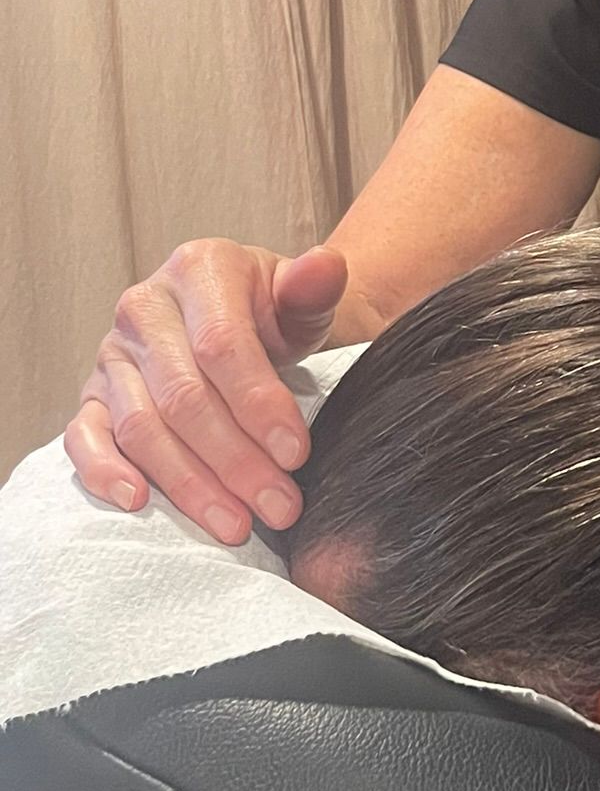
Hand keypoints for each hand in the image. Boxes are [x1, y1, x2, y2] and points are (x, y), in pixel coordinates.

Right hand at [63, 241, 348, 544]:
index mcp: (198, 269)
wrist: (244, 317)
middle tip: (279, 506)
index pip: (222, 346)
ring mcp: (113, 352)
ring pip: (142, 426)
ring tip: (237, 524)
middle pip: (184, 397)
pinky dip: (104, 471)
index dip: (258, 404)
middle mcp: (145, 307)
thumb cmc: (274, 313)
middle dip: (236, 460)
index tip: (297, 454)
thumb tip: (323, 266)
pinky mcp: (93, 394)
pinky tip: (139, 503)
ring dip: (189, 483)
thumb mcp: (301, 298)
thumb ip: (315, 285)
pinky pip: (85, 436)